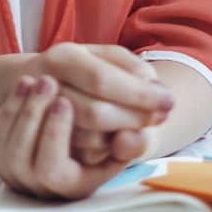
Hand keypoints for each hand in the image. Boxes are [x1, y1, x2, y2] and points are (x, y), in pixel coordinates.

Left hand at [0, 74, 134, 199]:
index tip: (66, 102)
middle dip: (39, 121)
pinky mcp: (0, 152)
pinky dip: (10, 105)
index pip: (57, 170)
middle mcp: (42, 185)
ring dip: (26, 109)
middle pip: (29, 162)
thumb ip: (136, 142)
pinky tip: (26, 83)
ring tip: (44, 80)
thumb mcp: (127, 140)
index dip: (57, 135)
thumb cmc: (107, 133)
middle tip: (53, 85)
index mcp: (74, 185)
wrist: (75, 124)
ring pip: (12, 148)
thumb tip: (131, 139)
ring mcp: (17, 170)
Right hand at [25, 44, 171, 163]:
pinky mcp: (45, 144)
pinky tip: (120, 136)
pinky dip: (109, 149)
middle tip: (163, 116)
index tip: (169, 100)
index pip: (102, 79)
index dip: (139, 94)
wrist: (42, 83)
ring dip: (124, 135)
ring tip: (142, 123)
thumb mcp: (107, 57)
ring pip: (89, 138)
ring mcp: (41, 118)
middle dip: (135, 118)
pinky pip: (82, 155)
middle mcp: (47, 86)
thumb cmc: (85, 70)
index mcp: (63, 57)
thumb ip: (133, 69)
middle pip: (95, 112)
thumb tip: (153, 98)